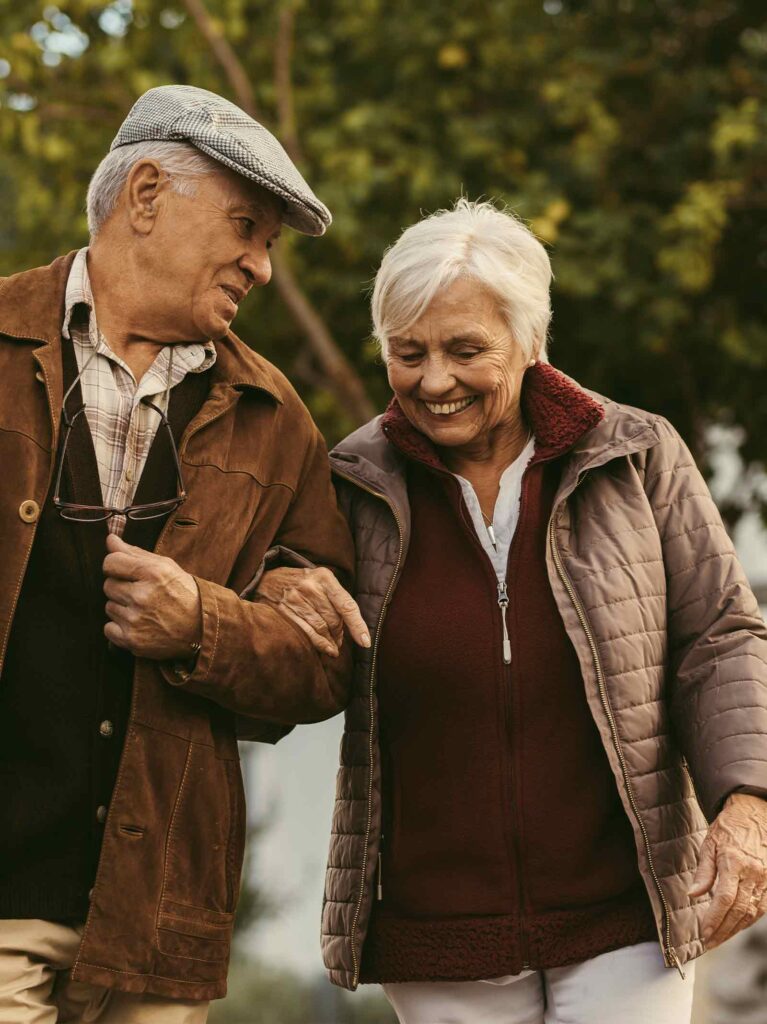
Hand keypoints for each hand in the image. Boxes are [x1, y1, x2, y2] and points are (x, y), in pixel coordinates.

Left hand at [102, 533, 201, 659]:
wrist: (202, 627)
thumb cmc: (183, 593)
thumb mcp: (165, 566)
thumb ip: (135, 552)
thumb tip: (109, 539)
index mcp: (152, 573)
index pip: (110, 562)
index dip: (116, 566)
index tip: (126, 571)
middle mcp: (142, 596)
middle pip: (108, 585)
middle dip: (122, 588)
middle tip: (142, 594)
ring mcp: (136, 620)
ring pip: (109, 607)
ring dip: (122, 608)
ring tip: (144, 610)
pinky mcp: (132, 640)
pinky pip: (108, 629)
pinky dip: (120, 628)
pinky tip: (139, 625)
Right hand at [256, 567, 369, 657]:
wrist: (265, 579)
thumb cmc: (301, 582)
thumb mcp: (320, 580)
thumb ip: (336, 598)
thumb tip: (353, 627)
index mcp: (324, 577)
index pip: (346, 605)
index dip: (358, 625)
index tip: (365, 642)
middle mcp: (310, 587)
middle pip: (334, 619)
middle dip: (340, 633)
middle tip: (341, 640)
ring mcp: (295, 599)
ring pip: (321, 628)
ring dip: (331, 641)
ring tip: (334, 646)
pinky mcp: (283, 612)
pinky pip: (307, 633)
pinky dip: (319, 644)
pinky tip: (326, 649)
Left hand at [688, 793, 766, 948]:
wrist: (755, 814)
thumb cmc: (728, 827)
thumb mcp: (709, 844)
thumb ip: (704, 872)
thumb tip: (694, 895)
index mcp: (734, 862)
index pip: (725, 899)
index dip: (714, 920)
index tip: (704, 934)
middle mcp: (753, 874)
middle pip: (738, 911)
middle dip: (723, 931)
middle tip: (709, 944)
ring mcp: (765, 879)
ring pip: (751, 913)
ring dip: (735, 930)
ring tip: (719, 939)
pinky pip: (760, 908)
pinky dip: (747, 920)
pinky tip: (735, 927)